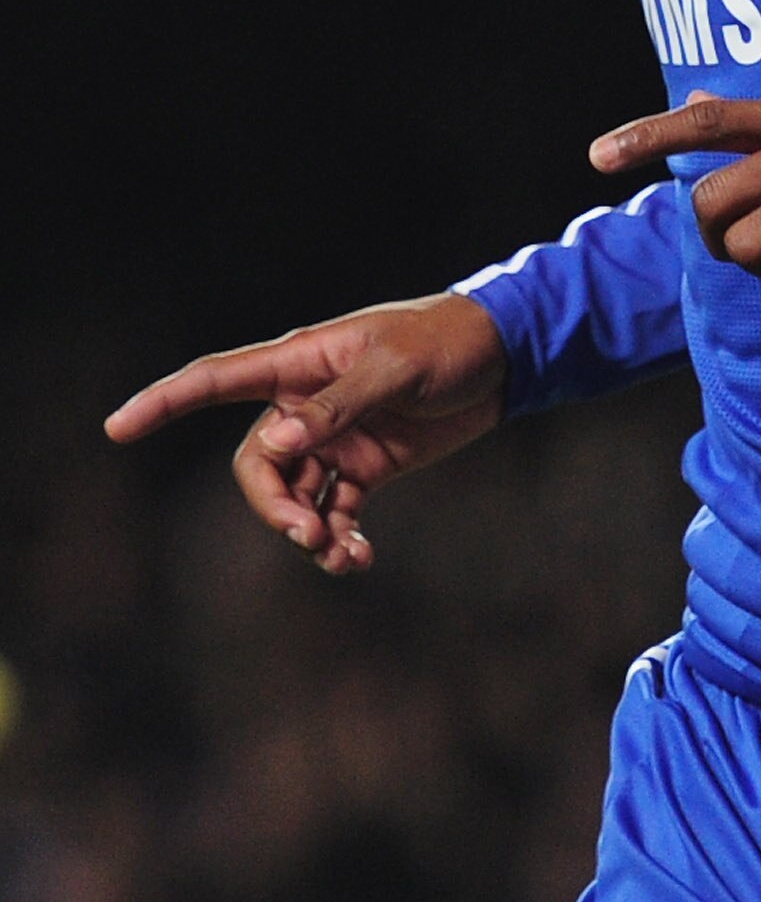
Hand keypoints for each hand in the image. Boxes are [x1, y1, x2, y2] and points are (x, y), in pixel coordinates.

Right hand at [104, 294, 508, 575]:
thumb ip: (335, 407)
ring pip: (293, 497)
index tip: (117, 428)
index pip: (216, 381)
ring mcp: (334, 439)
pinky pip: (333, 512)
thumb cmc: (445, 343)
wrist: (503, 357)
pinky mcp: (365, 468)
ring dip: (307, 532)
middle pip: (257, 465)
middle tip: (309, 536)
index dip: (164, 403)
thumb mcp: (395, 370)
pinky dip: (339, 540)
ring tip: (343, 556)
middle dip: (272, 507)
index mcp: (300, 364)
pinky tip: (359, 558)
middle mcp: (304, 404)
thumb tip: (275, 444)